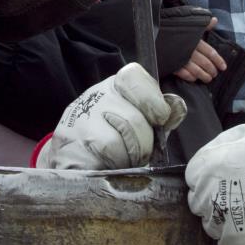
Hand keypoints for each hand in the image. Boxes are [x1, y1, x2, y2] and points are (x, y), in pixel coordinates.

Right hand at [37, 63, 186, 169]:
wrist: (71, 157)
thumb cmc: (111, 136)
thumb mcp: (137, 118)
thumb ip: (158, 113)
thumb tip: (176, 108)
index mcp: (113, 87)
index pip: (132, 76)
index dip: (152, 100)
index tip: (159, 119)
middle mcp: (93, 98)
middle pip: (132, 120)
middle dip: (143, 145)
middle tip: (140, 154)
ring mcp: (77, 123)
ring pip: (115, 143)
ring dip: (127, 160)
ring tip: (122, 162)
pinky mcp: (67, 149)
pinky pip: (98, 162)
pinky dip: (111, 168)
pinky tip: (107, 167)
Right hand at [174, 24, 227, 82]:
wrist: (152, 34)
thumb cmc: (171, 29)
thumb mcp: (187, 24)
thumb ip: (202, 24)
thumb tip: (214, 20)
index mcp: (194, 40)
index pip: (210, 52)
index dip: (218, 60)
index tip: (223, 67)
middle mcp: (188, 49)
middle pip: (205, 62)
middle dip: (211, 69)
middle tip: (214, 74)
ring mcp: (180, 57)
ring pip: (196, 70)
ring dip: (203, 75)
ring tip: (207, 79)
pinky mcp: (171, 63)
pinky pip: (183, 73)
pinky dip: (190, 77)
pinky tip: (194, 78)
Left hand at [185, 125, 244, 244]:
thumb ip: (227, 142)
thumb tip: (216, 151)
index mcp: (208, 167)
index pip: (193, 178)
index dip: (210, 180)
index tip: (227, 183)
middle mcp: (208, 195)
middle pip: (200, 204)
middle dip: (216, 201)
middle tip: (243, 200)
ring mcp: (221, 224)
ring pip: (212, 227)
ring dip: (227, 223)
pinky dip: (240, 242)